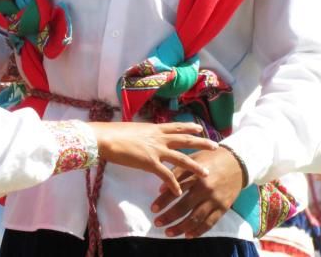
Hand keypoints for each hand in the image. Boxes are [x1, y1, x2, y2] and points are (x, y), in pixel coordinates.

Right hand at [88, 122, 217, 196]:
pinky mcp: (149, 162)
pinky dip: (174, 184)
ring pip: (181, 159)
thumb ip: (142, 133)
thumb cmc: (113, 133)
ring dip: (195, 166)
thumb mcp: (132, 129)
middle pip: (185, 140)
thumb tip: (142, 135)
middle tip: (215, 146)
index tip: (200, 128)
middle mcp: (158, 137)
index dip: (189, 127)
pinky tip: (179, 192)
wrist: (105, 138)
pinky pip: (166, 176)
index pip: (176, 126)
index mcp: (153, 129)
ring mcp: (156, 150)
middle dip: (201, 143)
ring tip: (206, 173)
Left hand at [150, 146, 244, 237]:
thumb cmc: (211, 159)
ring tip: (168, 232)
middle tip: (157, 222)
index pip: (176, 188)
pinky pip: (209, 223)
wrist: (237, 163)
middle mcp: (204, 188)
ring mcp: (214, 199)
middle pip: (183, 206)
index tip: (153, 208)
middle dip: (169, 216)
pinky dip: (198, 231)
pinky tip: (187, 235)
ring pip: (195, 217)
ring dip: (180, 227)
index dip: (163, 200)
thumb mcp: (194, 158)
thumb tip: (162, 187)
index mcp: (195, 173)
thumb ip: (178, 170)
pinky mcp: (223, 207)